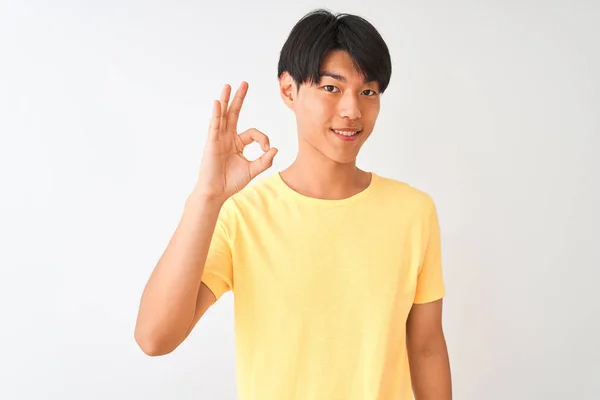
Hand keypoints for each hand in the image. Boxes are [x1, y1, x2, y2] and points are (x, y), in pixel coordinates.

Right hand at [194, 82, 277, 201]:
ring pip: (223, 116)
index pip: (254, 133)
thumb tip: (275, 149)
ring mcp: (219, 139)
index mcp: (237, 143)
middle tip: (244, 84)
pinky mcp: (212, 143)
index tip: (267, 149)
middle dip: (239, 99)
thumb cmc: (231, 182)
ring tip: (228, 86)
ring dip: (226, 100)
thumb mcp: (252, 170)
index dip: (263, 139)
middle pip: (234, 114)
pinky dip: (216, 114)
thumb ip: (265, 161)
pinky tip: (218, 102)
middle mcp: (227, 137)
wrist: (217, 192)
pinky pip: (214, 125)